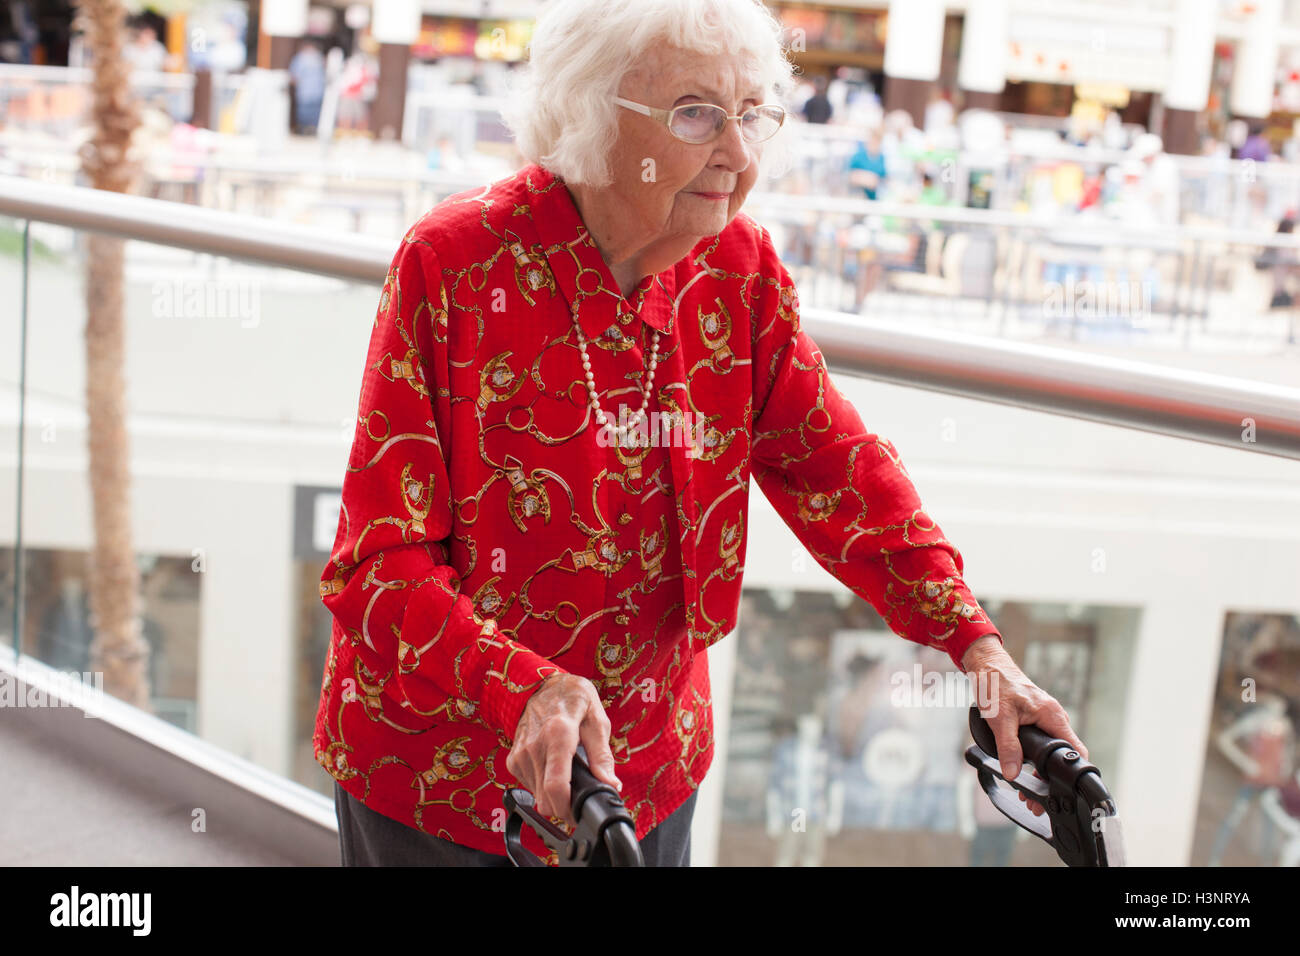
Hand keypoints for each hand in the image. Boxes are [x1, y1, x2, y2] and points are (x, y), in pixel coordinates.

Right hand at [505, 673, 620, 826]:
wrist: (542, 684)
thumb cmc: (573, 698)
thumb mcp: (597, 720)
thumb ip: (602, 755)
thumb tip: (611, 784)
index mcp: (558, 734)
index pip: (557, 786)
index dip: (569, 808)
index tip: (581, 811)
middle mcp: (535, 746)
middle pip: (546, 798)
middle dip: (564, 807)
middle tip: (579, 798)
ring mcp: (521, 754)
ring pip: (537, 796)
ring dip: (553, 795)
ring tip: (567, 775)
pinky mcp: (513, 759)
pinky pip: (529, 786)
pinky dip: (542, 785)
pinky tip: (552, 768)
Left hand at [962, 637, 1089, 817]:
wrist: (986, 665)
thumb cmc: (995, 684)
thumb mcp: (1000, 718)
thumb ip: (1008, 747)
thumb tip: (1012, 773)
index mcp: (1052, 715)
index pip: (1075, 750)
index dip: (1071, 772)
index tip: (1059, 791)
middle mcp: (1054, 717)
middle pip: (1062, 755)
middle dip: (1050, 779)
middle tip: (1035, 800)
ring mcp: (1045, 718)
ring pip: (1050, 750)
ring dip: (1041, 772)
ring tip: (1027, 791)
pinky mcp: (1035, 719)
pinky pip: (1041, 743)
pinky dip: (1034, 760)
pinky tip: (1023, 772)